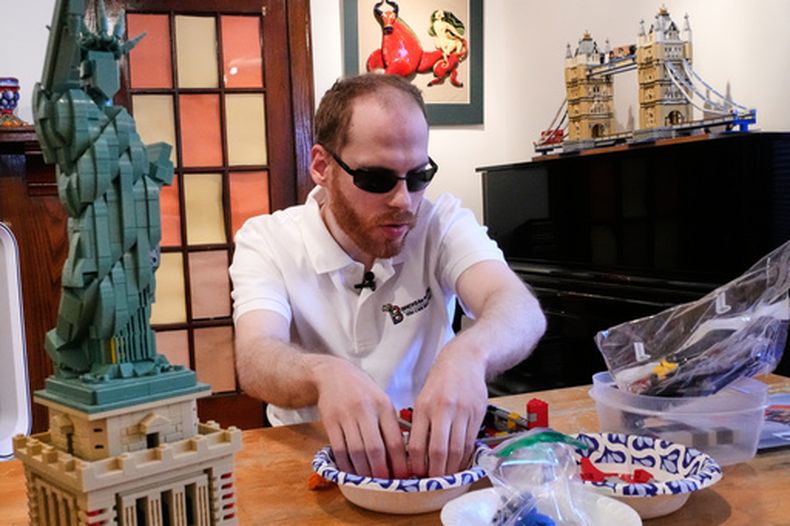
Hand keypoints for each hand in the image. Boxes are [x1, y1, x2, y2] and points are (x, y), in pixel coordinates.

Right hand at [314, 357, 408, 478]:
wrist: (334, 374)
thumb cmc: (363, 391)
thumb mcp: (382, 401)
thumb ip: (391, 424)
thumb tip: (402, 456)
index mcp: (383, 405)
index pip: (394, 439)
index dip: (399, 462)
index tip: (403, 476)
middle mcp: (365, 410)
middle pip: (375, 448)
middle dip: (381, 471)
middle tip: (385, 484)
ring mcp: (346, 415)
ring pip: (356, 451)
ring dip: (363, 471)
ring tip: (369, 481)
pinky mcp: (330, 421)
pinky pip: (338, 449)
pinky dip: (345, 464)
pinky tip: (351, 472)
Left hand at [407, 344, 487, 476]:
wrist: (466, 360)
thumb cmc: (441, 381)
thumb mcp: (423, 397)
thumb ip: (420, 423)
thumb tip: (416, 453)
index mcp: (424, 407)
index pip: (417, 444)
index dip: (416, 464)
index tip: (415, 474)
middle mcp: (442, 410)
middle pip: (439, 450)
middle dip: (436, 472)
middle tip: (433, 482)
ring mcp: (462, 413)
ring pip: (457, 449)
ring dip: (452, 468)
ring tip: (446, 476)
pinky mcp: (477, 415)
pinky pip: (470, 443)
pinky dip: (465, 457)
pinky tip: (459, 463)